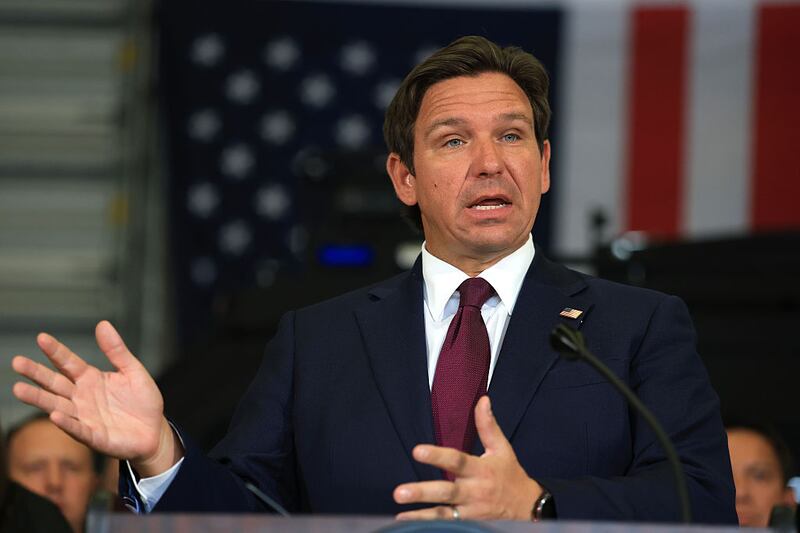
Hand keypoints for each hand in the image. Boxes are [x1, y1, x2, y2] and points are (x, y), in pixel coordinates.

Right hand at [12, 321, 181, 475]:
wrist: (154, 430)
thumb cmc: (142, 401)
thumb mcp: (133, 371)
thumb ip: (116, 351)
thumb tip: (103, 324)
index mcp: (90, 379)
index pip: (68, 363)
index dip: (56, 351)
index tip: (41, 337)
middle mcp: (82, 397)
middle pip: (55, 383)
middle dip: (36, 374)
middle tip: (17, 362)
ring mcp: (85, 417)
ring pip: (57, 406)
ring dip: (39, 399)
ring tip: (19, 389)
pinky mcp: (94, 436)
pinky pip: (78, 429)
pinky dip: (66, 423)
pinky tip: (54, 415)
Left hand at [393, 396, 540, 520]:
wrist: (530, 509)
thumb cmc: (510, 475)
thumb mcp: (502, 449)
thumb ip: (488, 426)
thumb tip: (482, 399)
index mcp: (480, 470)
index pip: (456, 461)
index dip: (437, 456)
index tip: (417, 451)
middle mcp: (475, 492)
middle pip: (447, 492)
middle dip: (423, 492)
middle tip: (399, 492)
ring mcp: (472, 512)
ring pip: (444, 516)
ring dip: (421, 516)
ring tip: (400, 516)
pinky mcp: (472, 525)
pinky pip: (448, 527)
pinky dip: (430, 527)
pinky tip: (408, 526)